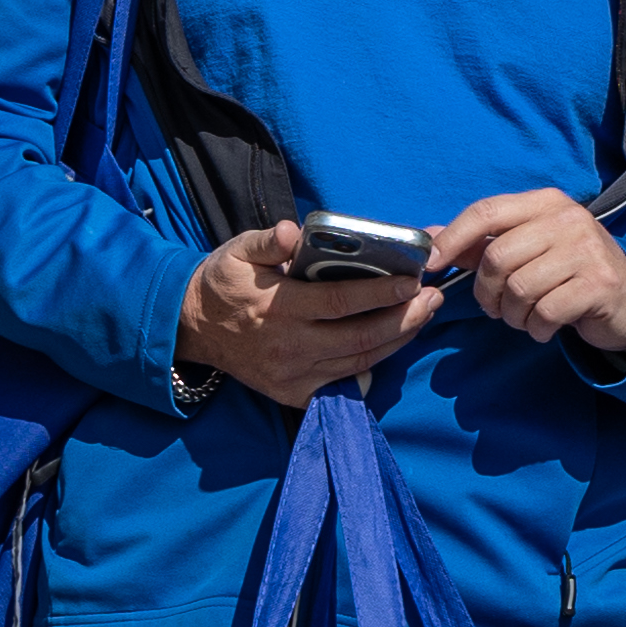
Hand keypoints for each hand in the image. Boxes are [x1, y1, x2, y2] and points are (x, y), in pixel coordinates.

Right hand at [177, 221, 435, 404]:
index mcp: (279, 308)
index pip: (341, 302)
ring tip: (422, 316)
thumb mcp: (237, 251)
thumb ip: (267, 241)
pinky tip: (390, 348)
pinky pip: (343, 385)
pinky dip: (371, 369)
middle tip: (432, 299)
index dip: (381, 293)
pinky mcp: (292, 394)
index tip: (412, 281)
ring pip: (360, 362)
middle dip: (405, 319)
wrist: (193, 328)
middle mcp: (290, 347)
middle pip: (361, 338)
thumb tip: (291, 232)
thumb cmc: (223, 283)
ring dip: (397, 341)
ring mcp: (293, 375)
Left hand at [434, 190, 625, 360]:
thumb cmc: (568, 272)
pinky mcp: (599, 285)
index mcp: (545, 202)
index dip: (452, 239)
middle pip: (497, 258)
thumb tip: (428, 237)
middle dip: (486, 292)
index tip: (431, 265)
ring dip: (513, 315)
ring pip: (519, 289)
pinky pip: (545, 312)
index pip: (486, 212)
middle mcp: (568, 219)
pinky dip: (536, 328)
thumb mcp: (527, 249)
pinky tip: (546, 326)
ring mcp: (587, 250)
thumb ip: (479, 243)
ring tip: (526, 316)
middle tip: (497, 307)